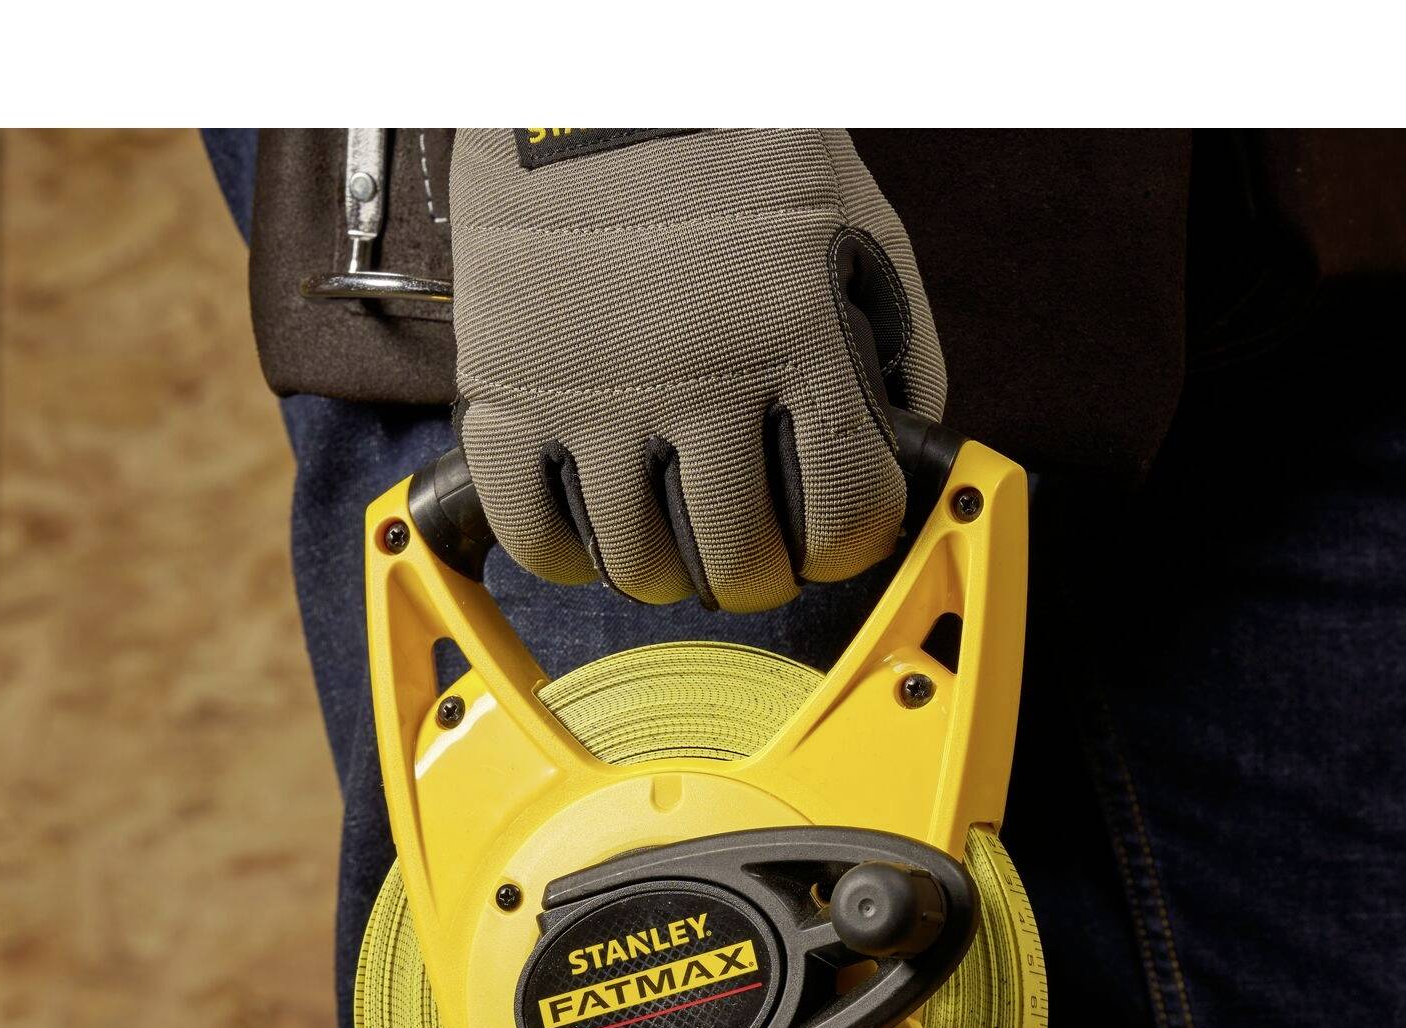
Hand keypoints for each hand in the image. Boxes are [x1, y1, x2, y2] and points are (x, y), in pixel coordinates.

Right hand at [449, 128, 945, 611]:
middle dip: (761, 574)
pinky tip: (596, 531)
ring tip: (677, 536)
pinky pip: (533, 531)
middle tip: (757, 552)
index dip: (848, 546)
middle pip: (738, 564)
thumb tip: (901, 467)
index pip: (842, 521)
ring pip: (639, 563)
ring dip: (670, 570)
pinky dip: (569, 555)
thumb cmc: (744, 156)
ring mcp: (591, 394)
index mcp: (797, 342)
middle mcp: (694, 379)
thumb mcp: (865, 236)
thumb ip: (898, 358)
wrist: (604, 74)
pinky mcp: (505, 390)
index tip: (836, 535)